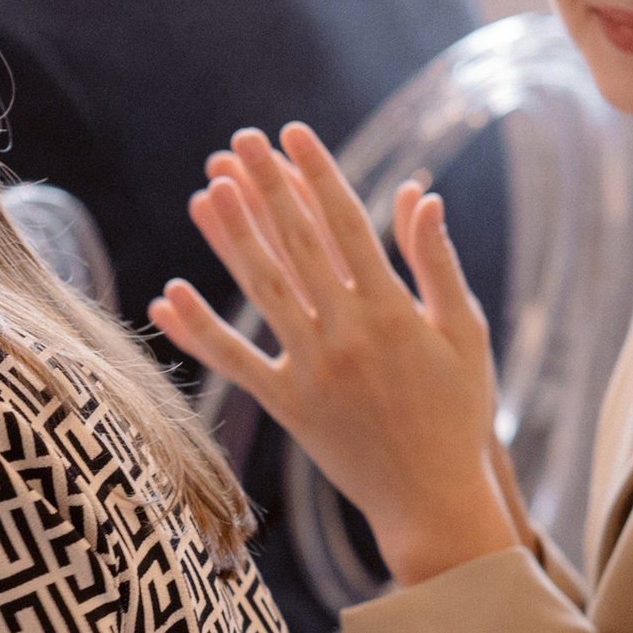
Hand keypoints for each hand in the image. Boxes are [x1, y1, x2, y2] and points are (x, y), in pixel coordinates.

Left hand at [148, 130, 521, 582]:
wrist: (434, 500)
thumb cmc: (459, 411)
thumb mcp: (464, 333)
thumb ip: (437, 263)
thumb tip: (420, 193)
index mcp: (395, 312)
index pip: (347, 225)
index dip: (317, 174)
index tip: (292, 133)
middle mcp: (349, 335)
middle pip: (297, 246)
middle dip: (266, 188)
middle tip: (237, 142)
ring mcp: (313, 371)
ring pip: (262, 292)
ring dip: (230, 240)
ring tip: (206, 191)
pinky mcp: (287, 407)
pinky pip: (236, 363)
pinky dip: (201, 331)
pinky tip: (169, 295)